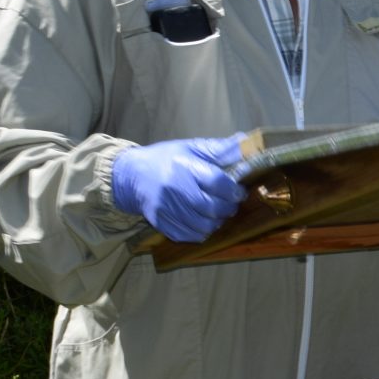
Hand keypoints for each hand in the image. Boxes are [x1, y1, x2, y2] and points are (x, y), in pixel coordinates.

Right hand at [111, 136, 246, 242]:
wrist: (132, 176)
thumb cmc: (166, 159)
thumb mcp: (191, 148)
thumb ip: (220, 149)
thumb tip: (247, 143)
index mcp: (183, 166)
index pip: (218, 183)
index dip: (234, 190)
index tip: (238, 191)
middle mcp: (173, 189)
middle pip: (213, 208)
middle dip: (228, 207)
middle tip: (229, 202)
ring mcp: (166, 208)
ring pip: (204, 226)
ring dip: (217, 221)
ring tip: (216, 211)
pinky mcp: (161, 223)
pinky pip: (190, 235)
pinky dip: (201, 231)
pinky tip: (201, 220)